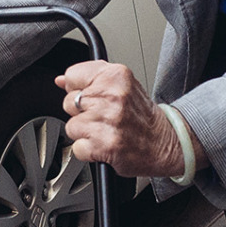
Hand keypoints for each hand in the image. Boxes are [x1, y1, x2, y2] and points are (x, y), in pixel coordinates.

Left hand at [55, 61, 205, 178]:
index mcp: (116, 76)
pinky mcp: (104, 145)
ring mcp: (108, 121)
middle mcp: (112, 97)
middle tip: (102, 117)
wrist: (164, 142)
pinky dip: (88, 151)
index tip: (91, 96)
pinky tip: (103, 145)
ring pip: (71, 126)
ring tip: (104, 131)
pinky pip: (77, 148)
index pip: (72, 76)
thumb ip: (90, 78)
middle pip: (69, 102)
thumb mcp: (122, 85)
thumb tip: (61, 80)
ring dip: (84, 133)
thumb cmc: (142, 116)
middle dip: (81, 112)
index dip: (79, 89)